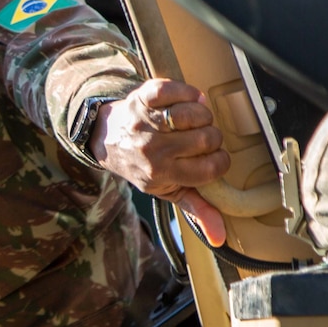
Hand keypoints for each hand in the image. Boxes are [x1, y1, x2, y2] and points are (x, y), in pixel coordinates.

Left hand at [90, 78, 231, 245]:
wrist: (107, 140)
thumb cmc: (142, 165)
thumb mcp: (167, 191)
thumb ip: (196, 209)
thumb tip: (220, 237)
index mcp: (163, 173)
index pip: (211, 168)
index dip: (220, 161)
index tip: (215, 158)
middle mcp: (153, 149)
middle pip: (208, 138)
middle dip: (212, 137)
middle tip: (202, 138)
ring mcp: (146, 122)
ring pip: (195, 113)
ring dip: (202, 114)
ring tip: (195, 120)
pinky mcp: (142, 99)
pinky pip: (172, 89)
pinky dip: (186, 91)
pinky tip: (188, 99)